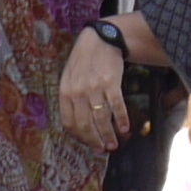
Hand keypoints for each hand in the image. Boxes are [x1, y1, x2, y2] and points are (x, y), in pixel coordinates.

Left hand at [58, 29, 132, 149]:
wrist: (99, 41)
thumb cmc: (84, 61)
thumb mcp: (70, 78)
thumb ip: (71, 98)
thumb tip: (78, 120)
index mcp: (65, 93)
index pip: (69, 122)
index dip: (79, 136)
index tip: (89, 143)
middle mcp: (78, 92)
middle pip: (85, 124)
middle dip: (95, 140)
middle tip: (103, 149)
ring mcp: (94, 88)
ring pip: (101, 118)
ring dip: (108, 134)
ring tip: (114, 144)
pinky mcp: (111, 83)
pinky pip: (116, 106)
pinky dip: (121, 119)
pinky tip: (125, 127)